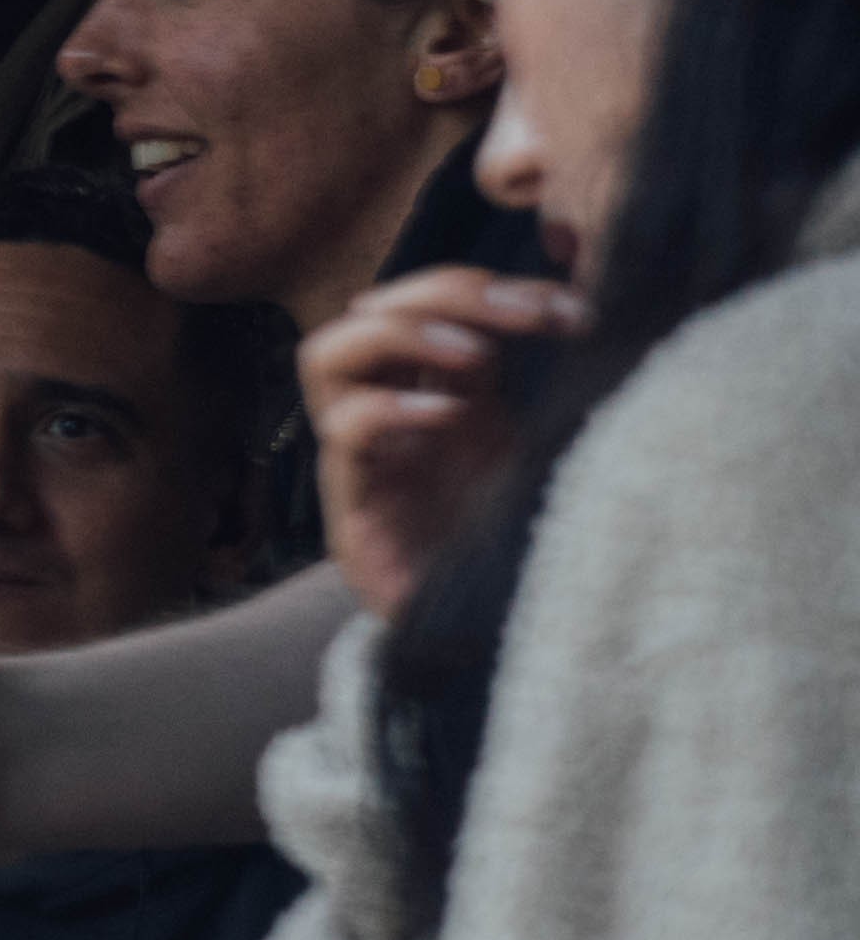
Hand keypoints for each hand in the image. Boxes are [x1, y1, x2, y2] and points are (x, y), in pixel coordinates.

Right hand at [300, 265, 584, 620]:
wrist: (511, 651)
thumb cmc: (542, 552)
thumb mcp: (563, 453)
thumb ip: (568, 392)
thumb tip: (614, 311)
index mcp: (445, 398)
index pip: (435, 306)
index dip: (493, 288)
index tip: (573, 306)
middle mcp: (395, 421)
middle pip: (371, 310)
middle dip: (445, 292)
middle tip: (523, 312)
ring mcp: (367, 463)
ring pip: (327, 354)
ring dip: (399, 334)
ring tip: (473, 355)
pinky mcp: (354, 513)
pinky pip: (343, 434)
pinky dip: (390, 409)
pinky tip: (450, 417)